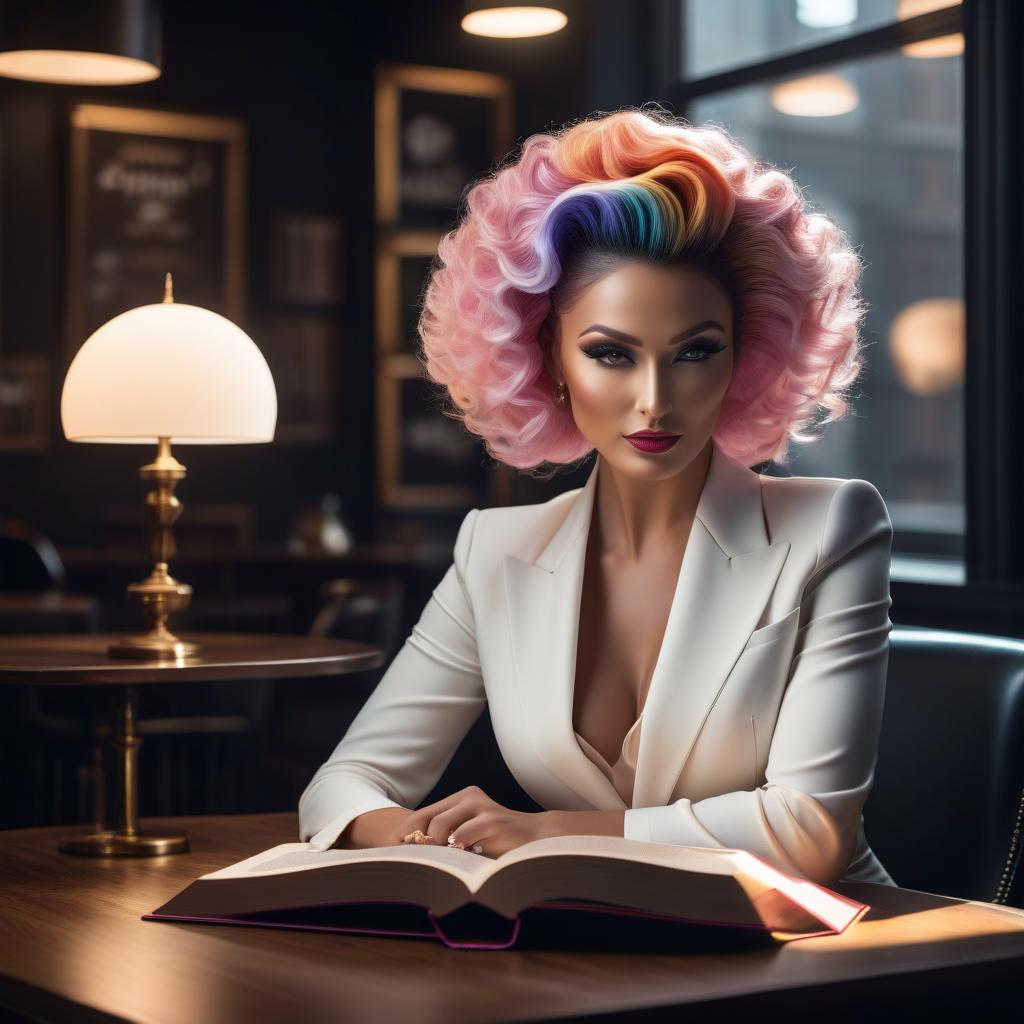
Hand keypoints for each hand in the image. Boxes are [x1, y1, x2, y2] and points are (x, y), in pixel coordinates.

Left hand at [398, 785, 554, 857]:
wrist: (536, 838)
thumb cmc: (500, 842)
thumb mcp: (470, 835)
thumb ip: (448, 836)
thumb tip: (413, 850)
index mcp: (462, 797)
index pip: (423, 814)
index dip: (408, 835)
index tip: (403, 854)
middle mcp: (469, 796)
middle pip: (426, 819)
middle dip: (418, 842)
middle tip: (418, 862)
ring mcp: (481, 806)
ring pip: (439, 827)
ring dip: (437, 848)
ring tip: (444, 862)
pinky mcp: (491, 819)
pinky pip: (461, 835)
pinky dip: (456, 849)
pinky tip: (461, 858)